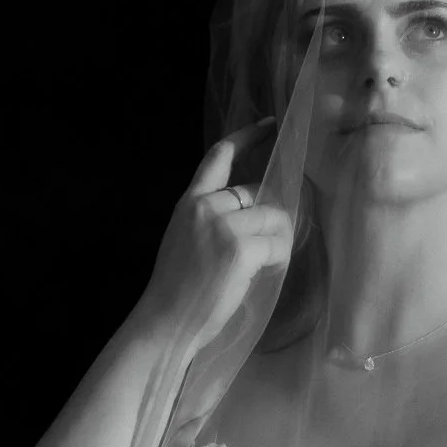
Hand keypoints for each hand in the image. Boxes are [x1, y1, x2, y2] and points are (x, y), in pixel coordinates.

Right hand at [137, 120, 294, 341]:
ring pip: (273, 218)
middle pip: (257, 194)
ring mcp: (223, 227)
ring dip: (278, 240)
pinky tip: (267, 271)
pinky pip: (278, 244)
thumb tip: (255, 211)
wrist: (166, 321)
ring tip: (265, 264)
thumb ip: (211, 220)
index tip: (269, 125)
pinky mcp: (240, 250)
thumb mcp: (186, 240)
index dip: (247, 137)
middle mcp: (205, 207)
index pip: (219, 156)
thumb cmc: (178, 290)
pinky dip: (280, 258)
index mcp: (189, 202)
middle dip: (269, 218)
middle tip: (267, 246)